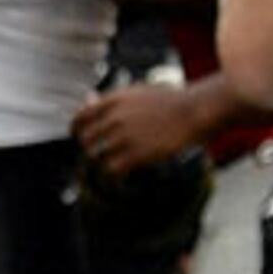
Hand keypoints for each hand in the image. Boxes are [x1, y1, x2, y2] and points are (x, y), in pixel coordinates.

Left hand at [74, 84, 212, 175]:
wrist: (196, 111)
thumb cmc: (172, 101)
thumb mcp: (138, 92)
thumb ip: (111, 98)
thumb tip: (88, 98)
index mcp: (114, 100)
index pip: (81, 117)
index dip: (76, 130)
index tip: (81, 137)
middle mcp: (115, 117)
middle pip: (87, 139)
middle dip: (91, 149)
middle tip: (100, 156)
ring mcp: (125, 136)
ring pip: (97, 157)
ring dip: (102, 165)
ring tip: (112, 169)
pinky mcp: (136, 153)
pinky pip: (112, 170)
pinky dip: (112, 178)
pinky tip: (119, 181)